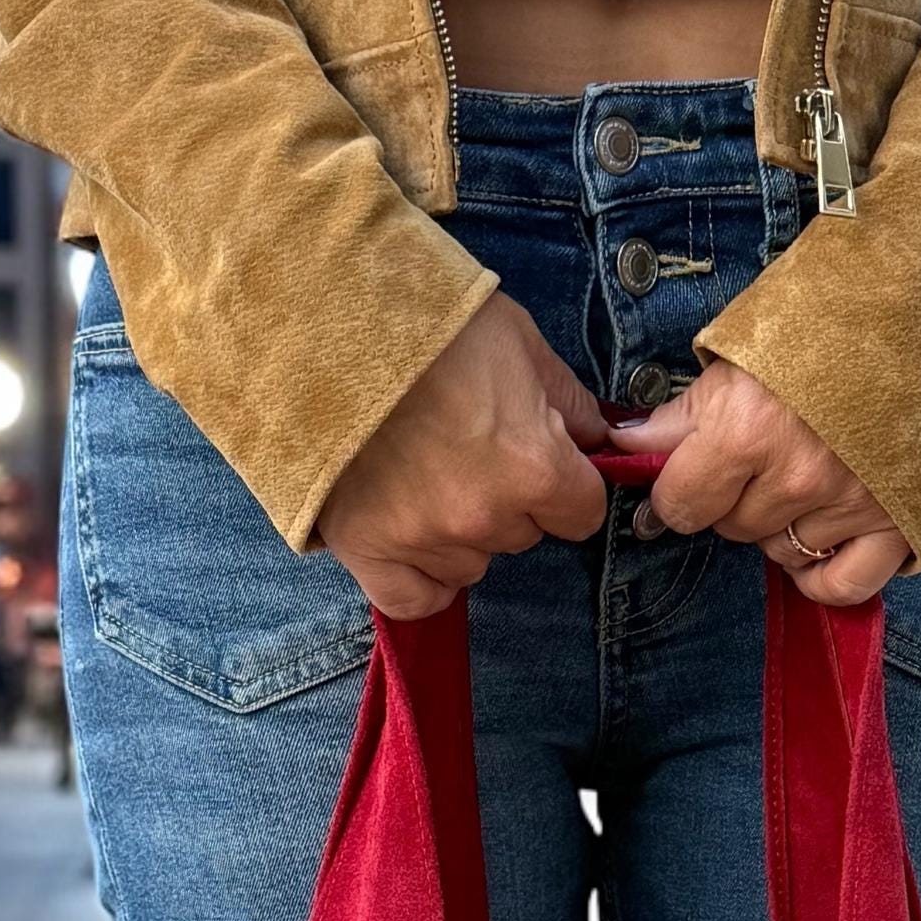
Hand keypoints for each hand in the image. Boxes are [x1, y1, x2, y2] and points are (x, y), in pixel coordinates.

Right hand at [318, 296, 609, 618]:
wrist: (323, 322)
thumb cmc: (426, 321)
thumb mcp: (516, 340)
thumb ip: (566, 401)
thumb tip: (597, 438)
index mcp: (533, 465)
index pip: (582, 513)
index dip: (565, 482)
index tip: (538, 456)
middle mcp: (483, 516)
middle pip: (524, 536)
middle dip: (508, 499)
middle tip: (465, 446)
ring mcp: (425, 541)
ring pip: (472, 563)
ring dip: (460, 532)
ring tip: (424, 471)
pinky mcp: (370, 555)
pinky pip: (416, 599)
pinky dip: (421, 577)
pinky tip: (414, 536)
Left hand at [612, 362, 909, 605]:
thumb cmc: (831, 314)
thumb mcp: (743, 352)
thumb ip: (682, 413)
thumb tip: (625, 448)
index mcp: (747, 430)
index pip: (680, 504)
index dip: (678, 490)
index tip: (690, 474)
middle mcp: (796, 477)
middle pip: (730, 527)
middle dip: (735, 498)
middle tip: (765, 452)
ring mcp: (848, 505)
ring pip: (779, 551)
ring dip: (781, 524)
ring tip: (805, 471)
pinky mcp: (896, 524)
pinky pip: (840, 585)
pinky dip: (823, 573)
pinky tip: (819, 538)